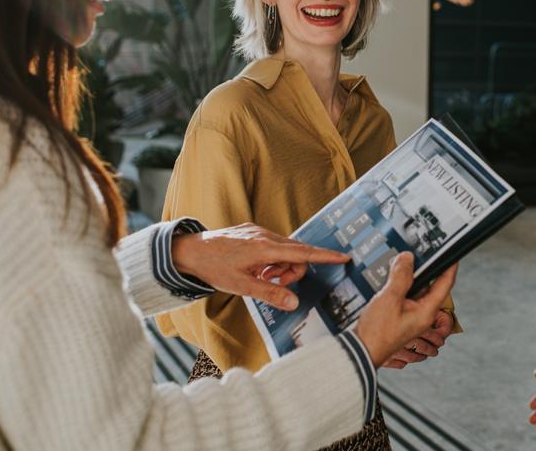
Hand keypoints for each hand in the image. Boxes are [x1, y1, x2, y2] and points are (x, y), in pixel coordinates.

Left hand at [171, 223, 349, 310]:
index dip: (325, 256)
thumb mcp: (242, 286)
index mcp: (265, 248)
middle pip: (297, 254)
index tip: (344, 257)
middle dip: (292, 271)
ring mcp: (260, 232)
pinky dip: (272, 260)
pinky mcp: (254, 231)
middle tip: (274, 283)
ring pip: (285, 251)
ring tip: (261, 276)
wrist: (190, 250)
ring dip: (280, 267)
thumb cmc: (214, 268)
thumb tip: (294, 303)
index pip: (303, 252)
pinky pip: (274, 246)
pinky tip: (257, 268)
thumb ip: (270, 293)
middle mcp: (266, 236)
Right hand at [355, 252, 457, 366]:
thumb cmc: (377, 333)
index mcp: (426, 311)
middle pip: (430, 285)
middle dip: (424, 269)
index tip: (451, 254)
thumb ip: (400, 277)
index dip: (449, 267)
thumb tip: (407, 258)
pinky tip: (389, 279)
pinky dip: (400, 286)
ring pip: (415, 290)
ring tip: (400, 264)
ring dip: (409, 277)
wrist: (361, 350)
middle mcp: (421, 314)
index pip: (445, 284)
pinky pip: (405, 296)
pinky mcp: (399, 316)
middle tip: (418, 255)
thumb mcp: (389, 298)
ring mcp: (410, 316)